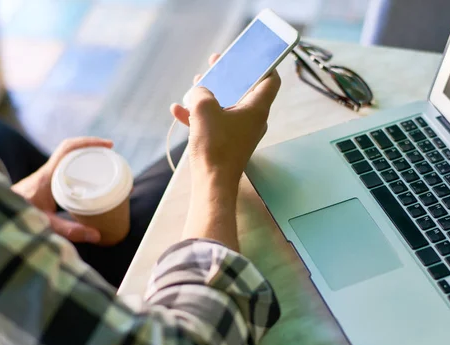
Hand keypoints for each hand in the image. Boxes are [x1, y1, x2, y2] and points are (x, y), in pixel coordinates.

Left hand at [12, 137, 112, 242]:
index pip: (69, 148)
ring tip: (104, 166)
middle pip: (72, 151)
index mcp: (48, 175)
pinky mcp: (44, 184)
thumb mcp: (46, 223)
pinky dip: (78, 170)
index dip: (89, 142)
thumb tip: (97, 235)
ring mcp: (45, 177)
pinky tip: (88, 181)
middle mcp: (47, 171)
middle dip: (92, 149)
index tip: (108, 145)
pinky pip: (64, 170)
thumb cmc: (18, 216)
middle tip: (111, 156)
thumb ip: (70, 230)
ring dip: (85, 159)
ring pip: (68, 160)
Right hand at [170, 53, 280, 189]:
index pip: (271, 80)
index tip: (252, 56)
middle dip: (229, 75)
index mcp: (257, 108)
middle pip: (245, 90)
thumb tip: (198, 92)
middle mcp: (253, 120)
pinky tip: (178, 110)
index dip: (264, 65)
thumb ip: (201, 92)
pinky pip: (215, 123)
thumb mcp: (203, 108)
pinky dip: (200, 115)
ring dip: (211, 94)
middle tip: (216, 63)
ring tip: (195, 83)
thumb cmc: (214, 146)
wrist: (212, 183)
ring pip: (227, 106)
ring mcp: (241, 133)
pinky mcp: (228, 144)